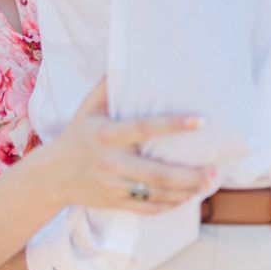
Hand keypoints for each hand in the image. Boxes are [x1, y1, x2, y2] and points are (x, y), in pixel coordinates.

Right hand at [48, 78, 210, 213]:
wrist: (55, 174)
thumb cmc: (78, 133)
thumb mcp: (87, 107)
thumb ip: (106, 86)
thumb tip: (123, 61)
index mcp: (107, 134)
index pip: (144, 128)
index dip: (173, 125)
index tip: (199, 121)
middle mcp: (112, 162)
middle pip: (158, 174)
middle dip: (190, 175)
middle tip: (215, 170)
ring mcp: (114, 186)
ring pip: (158, 195)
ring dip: (187, 192)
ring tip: (208, 183)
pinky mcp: (117, 203)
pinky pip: (150, 209)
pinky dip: (171, 205)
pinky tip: (187, 197)